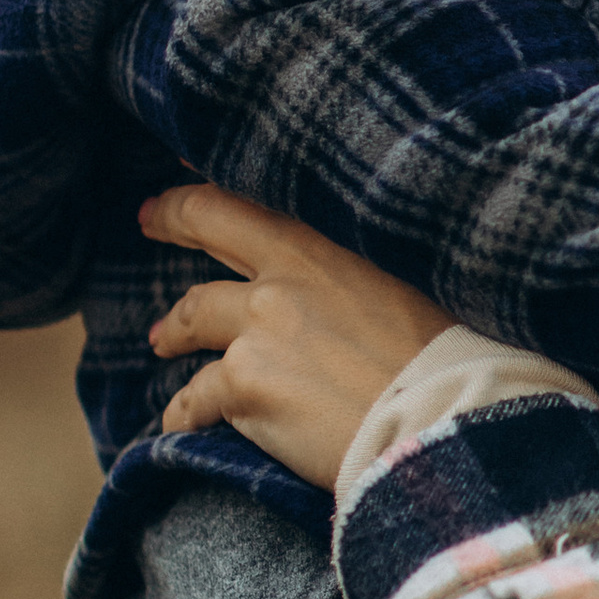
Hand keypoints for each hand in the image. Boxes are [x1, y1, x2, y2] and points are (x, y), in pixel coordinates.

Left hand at [143, 184, 451, 487]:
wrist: (443, 422)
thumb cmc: (449, 363)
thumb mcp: (412, 293)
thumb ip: (367, 280)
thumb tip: (355, 296)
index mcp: (329, 249)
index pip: (254, 199)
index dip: (214, 185)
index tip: (188, 176)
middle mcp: (284, 279)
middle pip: (208, 228)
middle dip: (171, 219)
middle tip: (149, 220)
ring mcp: (258, 332)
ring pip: (191, 319)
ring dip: (172, 330)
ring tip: (159, 341)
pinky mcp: (245, 388)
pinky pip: (195, 398)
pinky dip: (185, 410)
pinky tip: (181, 421)